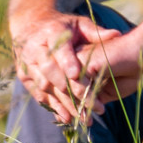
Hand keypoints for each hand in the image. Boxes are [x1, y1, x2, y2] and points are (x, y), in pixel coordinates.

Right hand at [13, 10, 121, 124]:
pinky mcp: (25, 77)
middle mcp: (35, 49)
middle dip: (69, 89)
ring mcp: (27, 64)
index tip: (77, 75)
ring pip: (45, 87)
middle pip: (49, 71)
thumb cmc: (64, 27)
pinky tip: (69, 118)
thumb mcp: (79, 24)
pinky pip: (39, 95)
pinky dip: (54, 107)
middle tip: (90, 105)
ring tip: (84, 118)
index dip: (66, 62)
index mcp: (51, 32)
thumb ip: (96, 32)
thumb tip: (117, 35)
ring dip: (64, 104)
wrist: (32, 27)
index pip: (58, 49)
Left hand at [74, 18, 142, 117]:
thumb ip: (93, 97)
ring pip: (69, 88)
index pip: (67, 86)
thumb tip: (79, 113)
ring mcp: (80, 59)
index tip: (75, 120)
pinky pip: (79, 86)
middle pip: (63, 87)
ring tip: (90, 119)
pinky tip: (99, 108)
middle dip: (72, 108)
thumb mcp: (109, 89)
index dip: (68, 104)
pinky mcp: (86, 61)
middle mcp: (77, 60)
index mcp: (81, 64)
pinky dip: (88, 100)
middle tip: (84, 123)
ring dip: (80, 107)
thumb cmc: (133, 69)